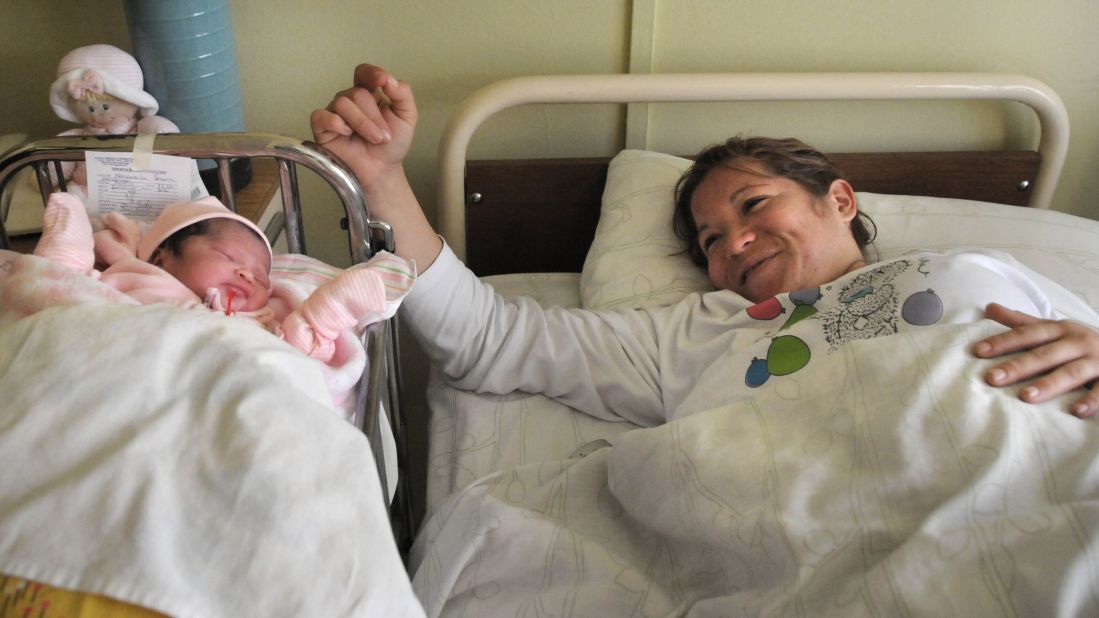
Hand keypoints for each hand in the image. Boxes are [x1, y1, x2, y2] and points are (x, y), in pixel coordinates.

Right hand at [310, 64, 417, 187]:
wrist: (382, 169)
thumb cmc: (392, 144)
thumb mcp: (407, 117)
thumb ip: (403, 94)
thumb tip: (389, 78)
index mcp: (369, 93)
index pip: (363, 73)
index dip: (371, 73)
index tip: (382, 81)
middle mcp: (349, 99)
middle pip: (357, 93)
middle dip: (374, 116)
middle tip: (384, 136)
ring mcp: (334, 112)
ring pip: (342, 103)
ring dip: (362, 124)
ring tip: (374, 139)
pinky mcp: (322, 127)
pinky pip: (322, 116)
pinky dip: (336, 123)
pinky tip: (347, 134)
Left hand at [974, 302, 1098, 417]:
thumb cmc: (1078, 342)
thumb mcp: (1053, 329)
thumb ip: (1022, 322)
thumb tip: (988, 307)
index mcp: (1060, 329)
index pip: (1027, 334)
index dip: (1003, 342)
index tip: (977, 351)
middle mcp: (1078, 342)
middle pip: (1044, 355)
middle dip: (1018, 366)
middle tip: (992, 378)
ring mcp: (1097, 360)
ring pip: (1071, 373)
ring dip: (1049, 384)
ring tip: (1025, 397)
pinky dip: (1091, 401)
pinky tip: (1075, 412)